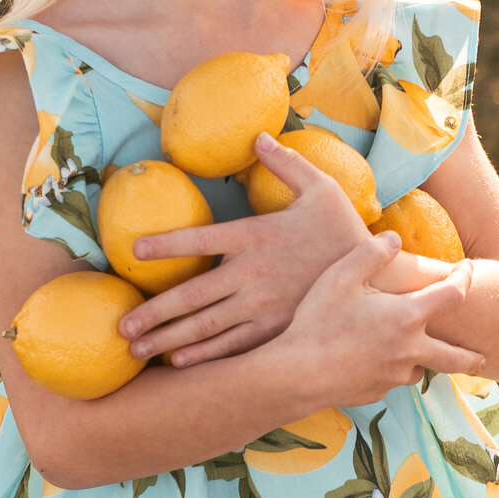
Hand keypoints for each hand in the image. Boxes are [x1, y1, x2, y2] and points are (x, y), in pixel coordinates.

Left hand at [118, 132, 371, 366]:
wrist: (378, 277)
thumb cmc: (344, 230)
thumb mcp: (320, 188)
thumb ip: (286, 163)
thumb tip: (259, 136)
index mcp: (257, 235)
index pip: (200, 237)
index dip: (165, 243)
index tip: (133, 251)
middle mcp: (253, 273)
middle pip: (192, 294)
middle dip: (153, 311)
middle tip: (120, 326)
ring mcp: (263, 305)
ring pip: (205, 326)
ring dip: (167, 338)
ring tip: (135, 349)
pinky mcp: (276, 329)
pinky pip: (233, 345)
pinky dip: (203, 355)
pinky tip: (178, 361)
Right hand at [278, 231, 484, 406]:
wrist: (295, 374)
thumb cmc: (318, 320)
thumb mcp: (342, 275)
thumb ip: (373, 252)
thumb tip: (395, 238)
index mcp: (407, 317)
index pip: (453, 295)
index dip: (465, 278)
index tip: (468, 269)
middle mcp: (410, 351)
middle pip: (456, 356)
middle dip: (472, 354)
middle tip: (485, 354)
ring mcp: (393, 376)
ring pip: (421, 369)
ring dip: (425, 359)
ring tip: (419, 351)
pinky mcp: (376, 392)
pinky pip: (393, 379)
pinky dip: (394, 370)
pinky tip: (376, 361)